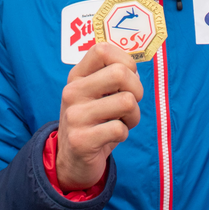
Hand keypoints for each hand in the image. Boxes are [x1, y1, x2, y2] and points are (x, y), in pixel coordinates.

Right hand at [55, 41, 142, 190]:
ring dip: (133, 116)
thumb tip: (135, 72)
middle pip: (120, 73)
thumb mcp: (96, 94)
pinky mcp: (81, 140)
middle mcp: (72, 92)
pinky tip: (111, 137)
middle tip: (130, 104)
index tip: (127, 78)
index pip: (102, 49)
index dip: (125, 60)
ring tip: (121, 122)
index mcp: (77, 76)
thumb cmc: (94, 121)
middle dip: (137, 90)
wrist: (71, 160)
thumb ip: (113, 78)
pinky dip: (123, 135)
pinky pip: (120, 129)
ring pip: (127, 102)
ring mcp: (75, 116)